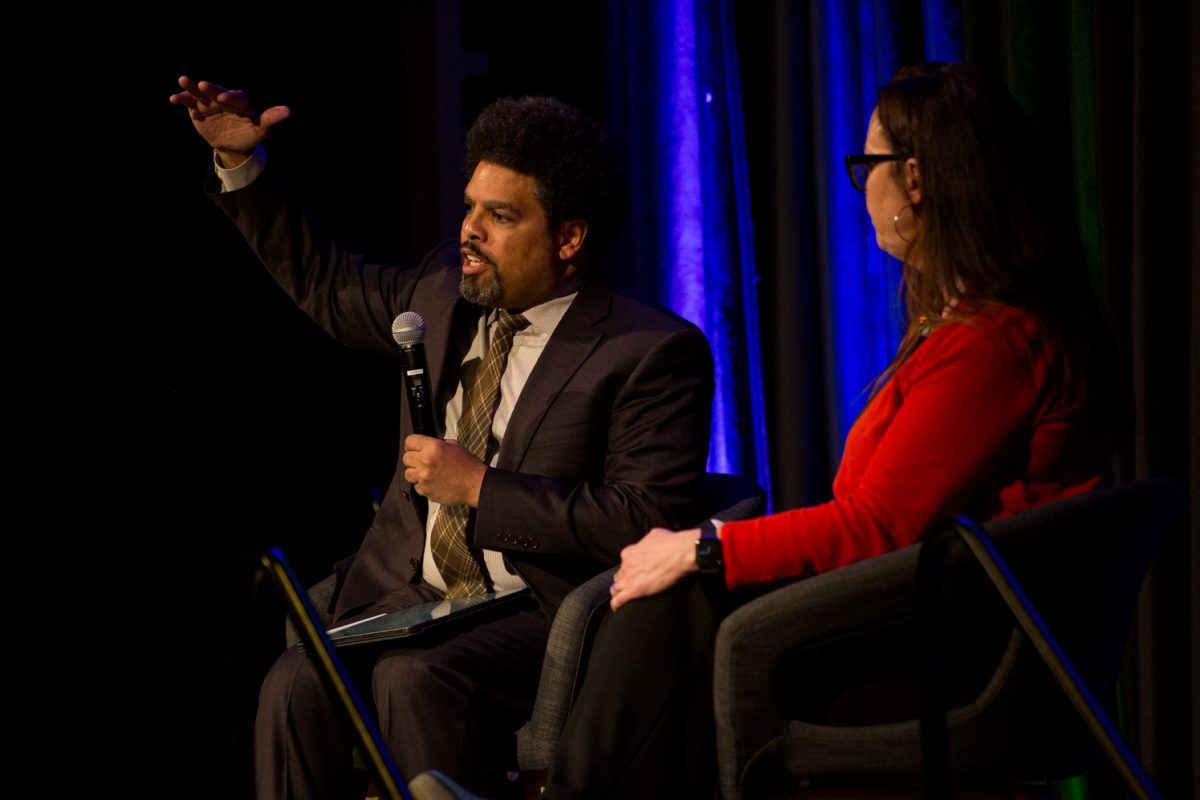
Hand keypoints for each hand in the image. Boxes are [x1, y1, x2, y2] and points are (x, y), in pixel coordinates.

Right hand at [168, 75, 290, 166]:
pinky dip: (181, 99)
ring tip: (183, 80)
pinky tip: (173, 98)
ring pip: (199, 93)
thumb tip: (288, 111)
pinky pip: (189, 103)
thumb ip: (271, 118)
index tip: (224, 98)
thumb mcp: (261, 128)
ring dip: (191, 87)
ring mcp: (209, 102)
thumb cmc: (250, 134)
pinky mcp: (197, 108)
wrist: (233, 144)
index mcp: (239, 101)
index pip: (234, 97)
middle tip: (202, 85)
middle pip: (215, 91)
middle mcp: (223, 97)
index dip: (229, 97)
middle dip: (210, 88)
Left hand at [402, 435, 486, 507]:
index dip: (412, 445)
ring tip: (427, 473)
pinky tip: (434, 483)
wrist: (475, 485)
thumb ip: (436, 444)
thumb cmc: (467, 465)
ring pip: (408, 473)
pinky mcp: (425, 491)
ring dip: (415, 473)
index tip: (415, 448)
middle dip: (413, 459)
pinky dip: (422, 485)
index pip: (409, 441)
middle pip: (406, 458)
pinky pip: (416, 487)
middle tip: (423, 461)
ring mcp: (424, 478)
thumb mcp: (453, 446)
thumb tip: (424, 445)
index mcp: (433, 447)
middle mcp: (425, 461)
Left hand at [609, 527, 698, 610]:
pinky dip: (616, 605)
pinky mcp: (634, 590)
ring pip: (616, 588)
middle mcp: (626, 564)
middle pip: (619, 576)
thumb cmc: (671, 543)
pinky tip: (617, 608)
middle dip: (624, 581)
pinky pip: (618, 600)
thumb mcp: (654, 535)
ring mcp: (628, 578)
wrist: (680, 553)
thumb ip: (646, 541)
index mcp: (630, 552)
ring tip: (621, 598)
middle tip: (631, 585)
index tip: (633, 572)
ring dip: (618, 593)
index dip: (628, 569)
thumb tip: (649, 542)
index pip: (623, 563)